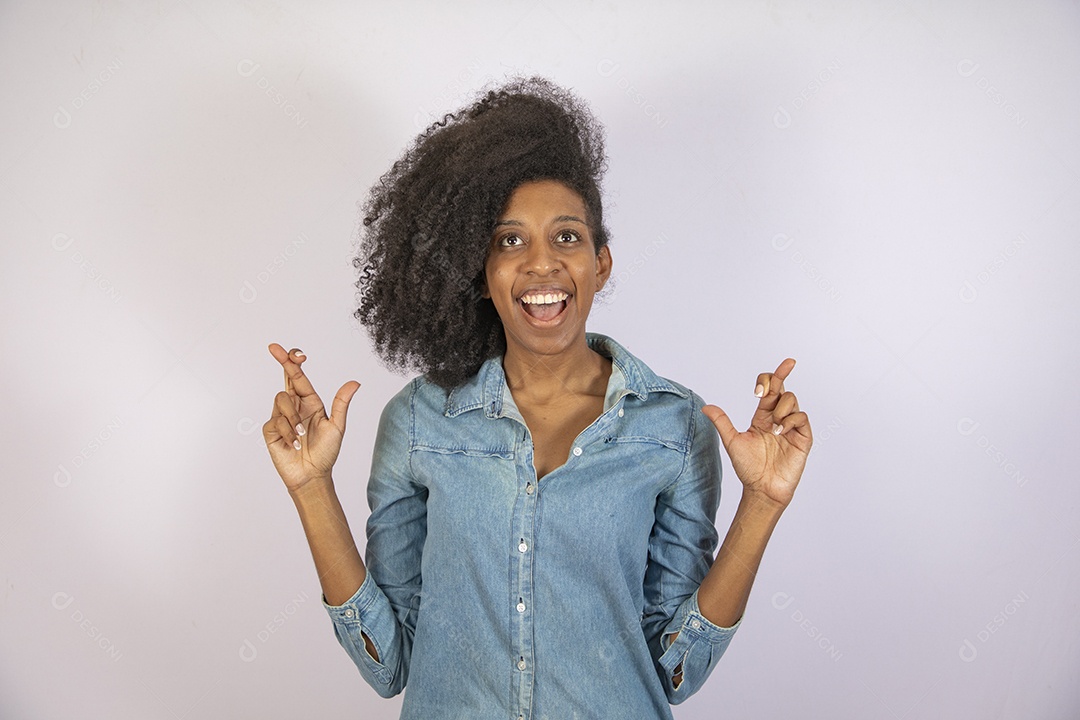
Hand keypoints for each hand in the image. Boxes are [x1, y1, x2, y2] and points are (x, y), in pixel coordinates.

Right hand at [262, 344, 360, 492]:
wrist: (312, 476)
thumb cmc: (325, 453)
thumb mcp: (337, 426)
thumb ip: (341, 403)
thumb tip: (355, 382)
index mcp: (310, 402)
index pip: (299, 377)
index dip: (294, 361)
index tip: (294, 352)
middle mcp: (295, 406)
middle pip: (285, 378)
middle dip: (281, 361)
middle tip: (274, 347)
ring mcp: (281, 417)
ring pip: (281, 399)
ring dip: (293, 416)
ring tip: (301, 434)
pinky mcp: (271, 430)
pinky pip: (275, 421)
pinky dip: (286, 432)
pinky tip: (293, 443)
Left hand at [702, 358, 811, 509]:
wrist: (762, 489)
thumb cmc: (749, 468)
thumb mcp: (732, 441)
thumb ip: (722, 422)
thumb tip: (705, 407)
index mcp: (762, 416)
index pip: (769, 389)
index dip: (767, 379)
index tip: (757, 389)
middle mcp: (778, 418)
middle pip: (783, 388)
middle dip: (781, 374)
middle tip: (768, 386)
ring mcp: (792, 427)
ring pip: (792, 400)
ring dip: (781, 408)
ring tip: (773, 426)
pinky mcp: (802, 438)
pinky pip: (802, 418)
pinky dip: (791, 420)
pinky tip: (780, 431)